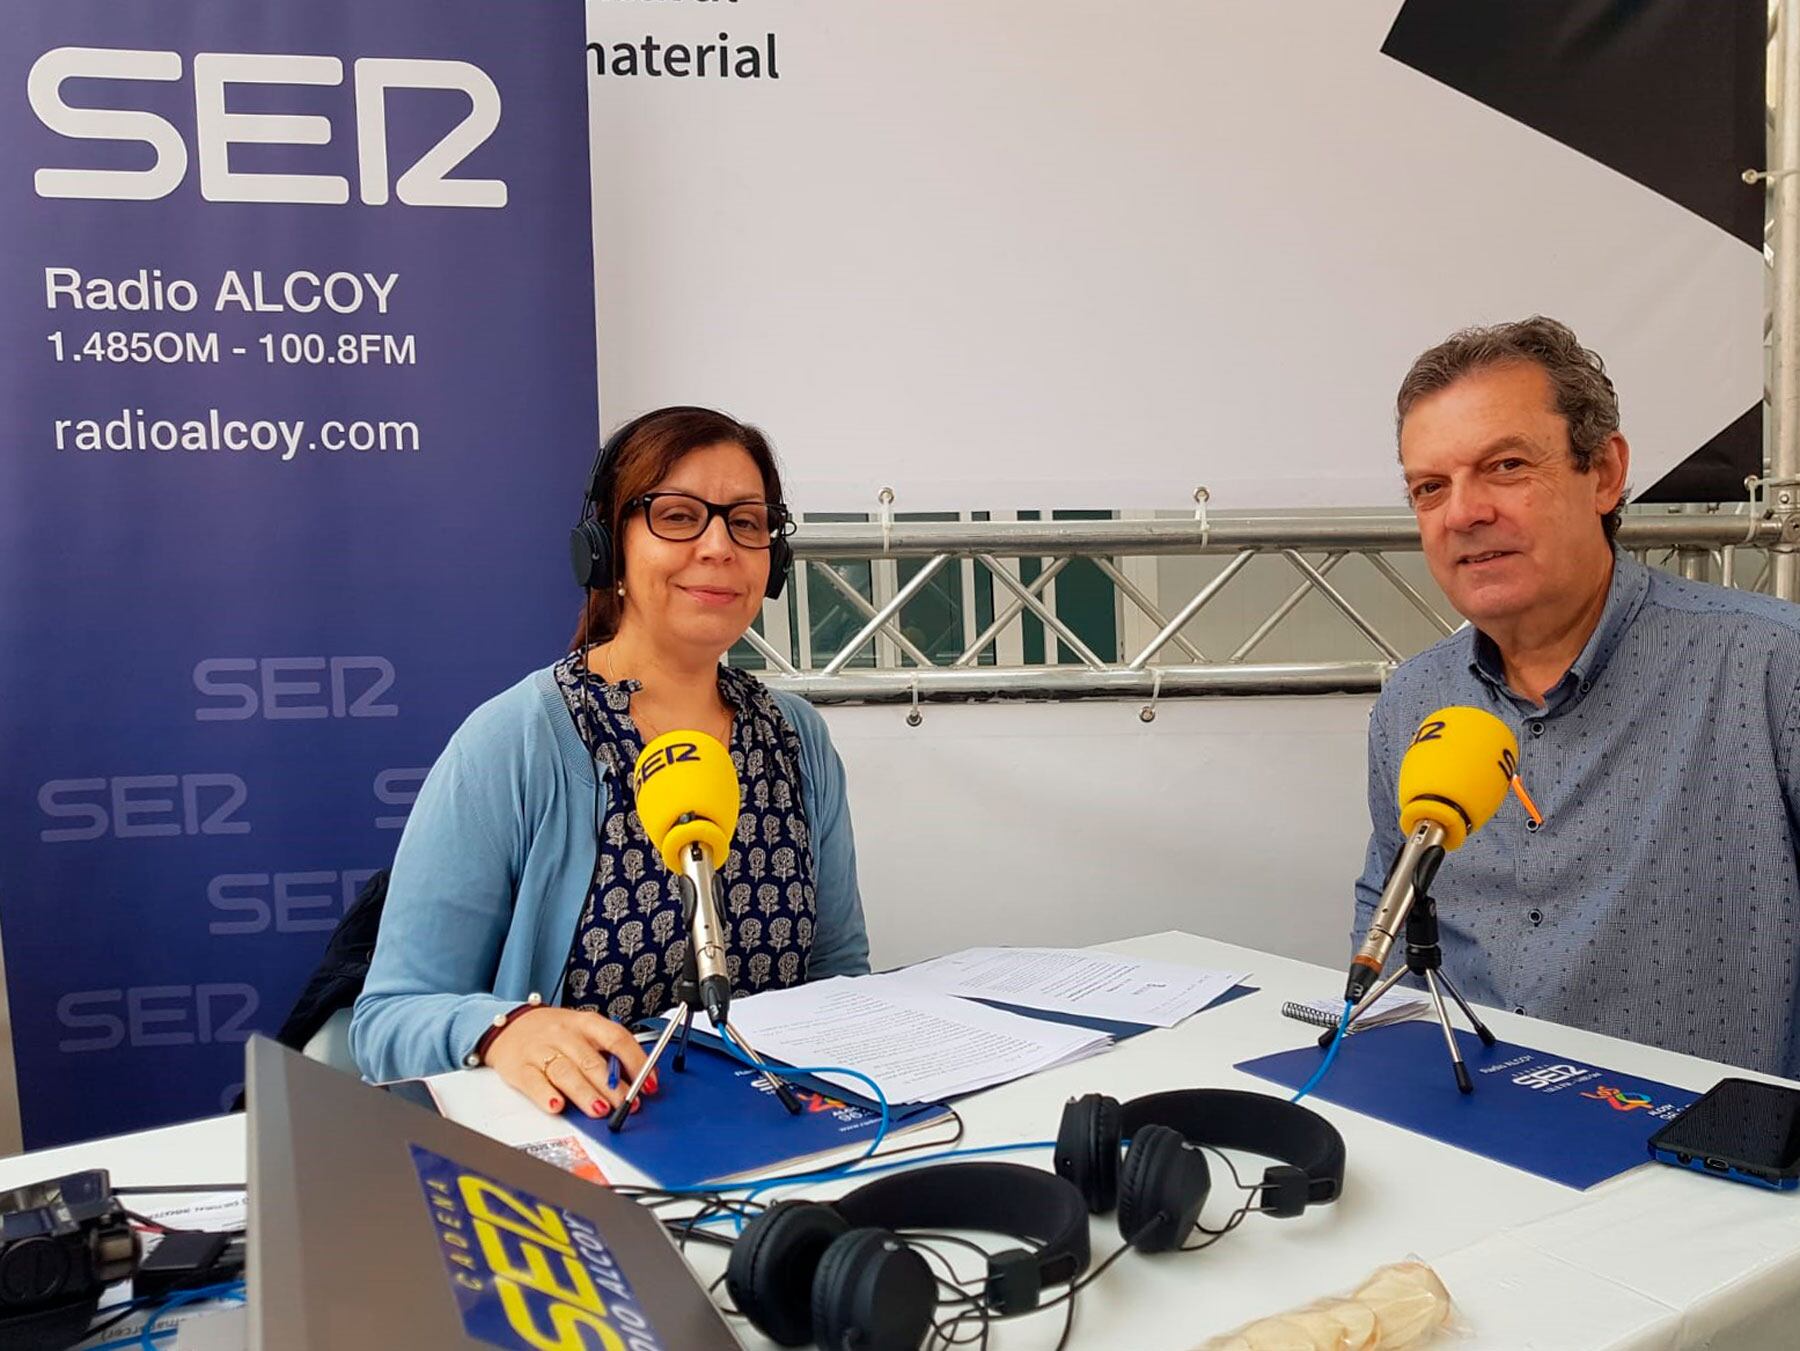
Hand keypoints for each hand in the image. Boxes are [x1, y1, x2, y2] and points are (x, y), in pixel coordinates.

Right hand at [484, 1006, 655, 1117]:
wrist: (511, 1026)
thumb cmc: (556, 1032)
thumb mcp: (586, 1031)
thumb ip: (611, 1051)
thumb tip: (642, 1078)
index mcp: (586, 1023)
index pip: (616, 1039)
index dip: (636, 1062)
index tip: (648, 1083)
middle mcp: (564, 1034)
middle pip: (591, 1060)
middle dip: (612, 1086)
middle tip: (627, 1103)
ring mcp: (541, 1050)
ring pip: (565, 1072)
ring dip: (585, 1093)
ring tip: (600, 1109)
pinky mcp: (520, 1067)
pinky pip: (534, 1081)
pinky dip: (545, 1095)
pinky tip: (557, 1105)